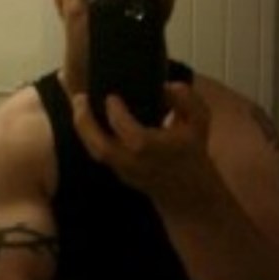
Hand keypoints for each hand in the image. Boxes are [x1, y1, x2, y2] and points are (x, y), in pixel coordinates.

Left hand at [72, 84, 218, 207]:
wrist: (188, 193)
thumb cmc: (192, 152)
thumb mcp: (200, 122)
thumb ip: (187, 100)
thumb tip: (166, 86)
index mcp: (151, 149)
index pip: (126, 130)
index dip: (115, 111)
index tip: (111, 96)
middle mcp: (132, 162)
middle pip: (99, 146)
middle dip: (84, 121)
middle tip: (79, 97)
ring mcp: (122, 170)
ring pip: (94, 151)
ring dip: (82, 127)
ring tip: (78, 103)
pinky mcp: (116, 171)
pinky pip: (97, 152)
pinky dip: (87, 134)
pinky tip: (84, 114)